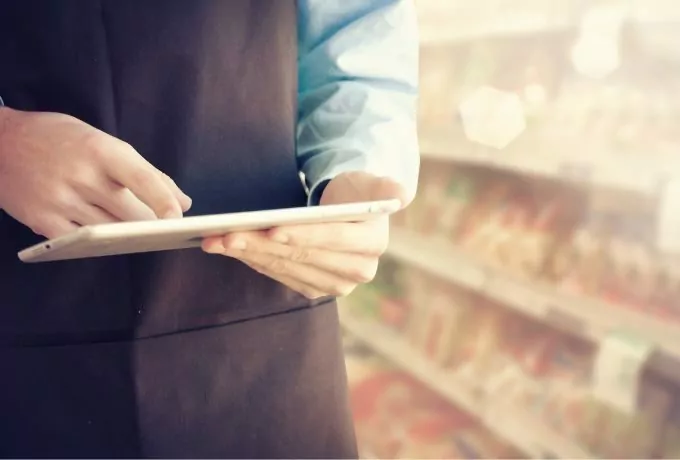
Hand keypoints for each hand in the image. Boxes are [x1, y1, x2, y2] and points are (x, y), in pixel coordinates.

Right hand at [0, 108, 190, 237]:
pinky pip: (83, 243)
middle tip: (163, 228)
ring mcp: (60, 200)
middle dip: (151, 224)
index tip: (180, 216)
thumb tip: (182, 201)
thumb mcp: (100, 140)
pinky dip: (100, 242)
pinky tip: (107, 239)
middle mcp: (81, 176)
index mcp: (99, 149)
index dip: (163, 199)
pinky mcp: (43, 221)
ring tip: (138, 233)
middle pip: (130, 213)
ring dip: (128, 236)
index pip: (140, 177)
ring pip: (111, 231)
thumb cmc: (58, 139)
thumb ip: (143, 171)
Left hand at [202, 171, 408, 298]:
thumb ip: (386, 187)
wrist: (348, 212)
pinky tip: (230, 249)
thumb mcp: (373, 182)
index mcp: (373, 243)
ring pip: (285, 267)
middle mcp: (358, 271)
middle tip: (226, 234)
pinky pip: (279, 275)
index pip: (333, 239)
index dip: (302, 235)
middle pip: (302, 255)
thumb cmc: (355, 192)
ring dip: (248, 253)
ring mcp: (335, 284)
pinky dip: (253, 260)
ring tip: (216, 240)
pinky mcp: (315, 289)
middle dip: (262, 244)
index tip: (271, 227)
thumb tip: (400, 194)